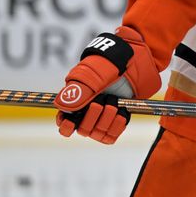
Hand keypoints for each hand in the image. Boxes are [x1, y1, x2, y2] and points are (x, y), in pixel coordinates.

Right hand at [54, 26, 159, 143]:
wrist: (132, 62)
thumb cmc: (108, 65)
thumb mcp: (90, 76)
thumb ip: (76, 93)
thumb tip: (62, 108)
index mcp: (75, 101)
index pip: (64, 123)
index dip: (67, 126)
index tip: (73, 122)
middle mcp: (87, 111)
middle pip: (83, 130)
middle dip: (92, 118)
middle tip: (100, 102)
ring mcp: (103, 116)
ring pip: (98, 133)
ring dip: (107, 119)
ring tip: (113, 103)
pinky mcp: (117, 119)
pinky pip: (112, 134)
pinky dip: (117, 125)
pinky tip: (122, 112)